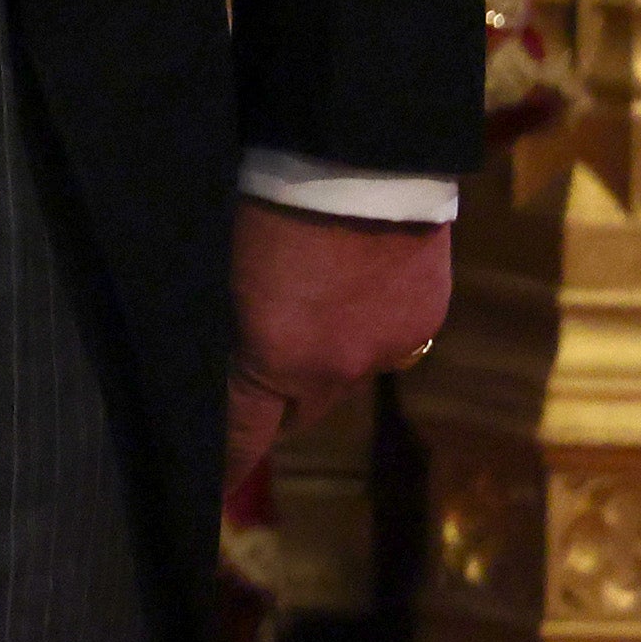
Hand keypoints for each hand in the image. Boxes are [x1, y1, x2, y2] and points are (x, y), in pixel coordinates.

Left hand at [226, 201, 453, 488]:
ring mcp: (387, 345)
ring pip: (346, 373)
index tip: (215, 487)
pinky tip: (353, 283)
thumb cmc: (262, 195)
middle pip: (299, 412)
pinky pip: (389, 338)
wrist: (357, 153)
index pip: (242, 434)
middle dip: (276, 404)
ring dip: (326, 358)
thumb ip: (223, 324)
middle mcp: (335, 368)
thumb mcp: (219, 267)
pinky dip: (368, 324)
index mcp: (273, 359)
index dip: (227, 461)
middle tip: (254, 378)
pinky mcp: (425, 317)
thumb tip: (218, 356)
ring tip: (308, 311)